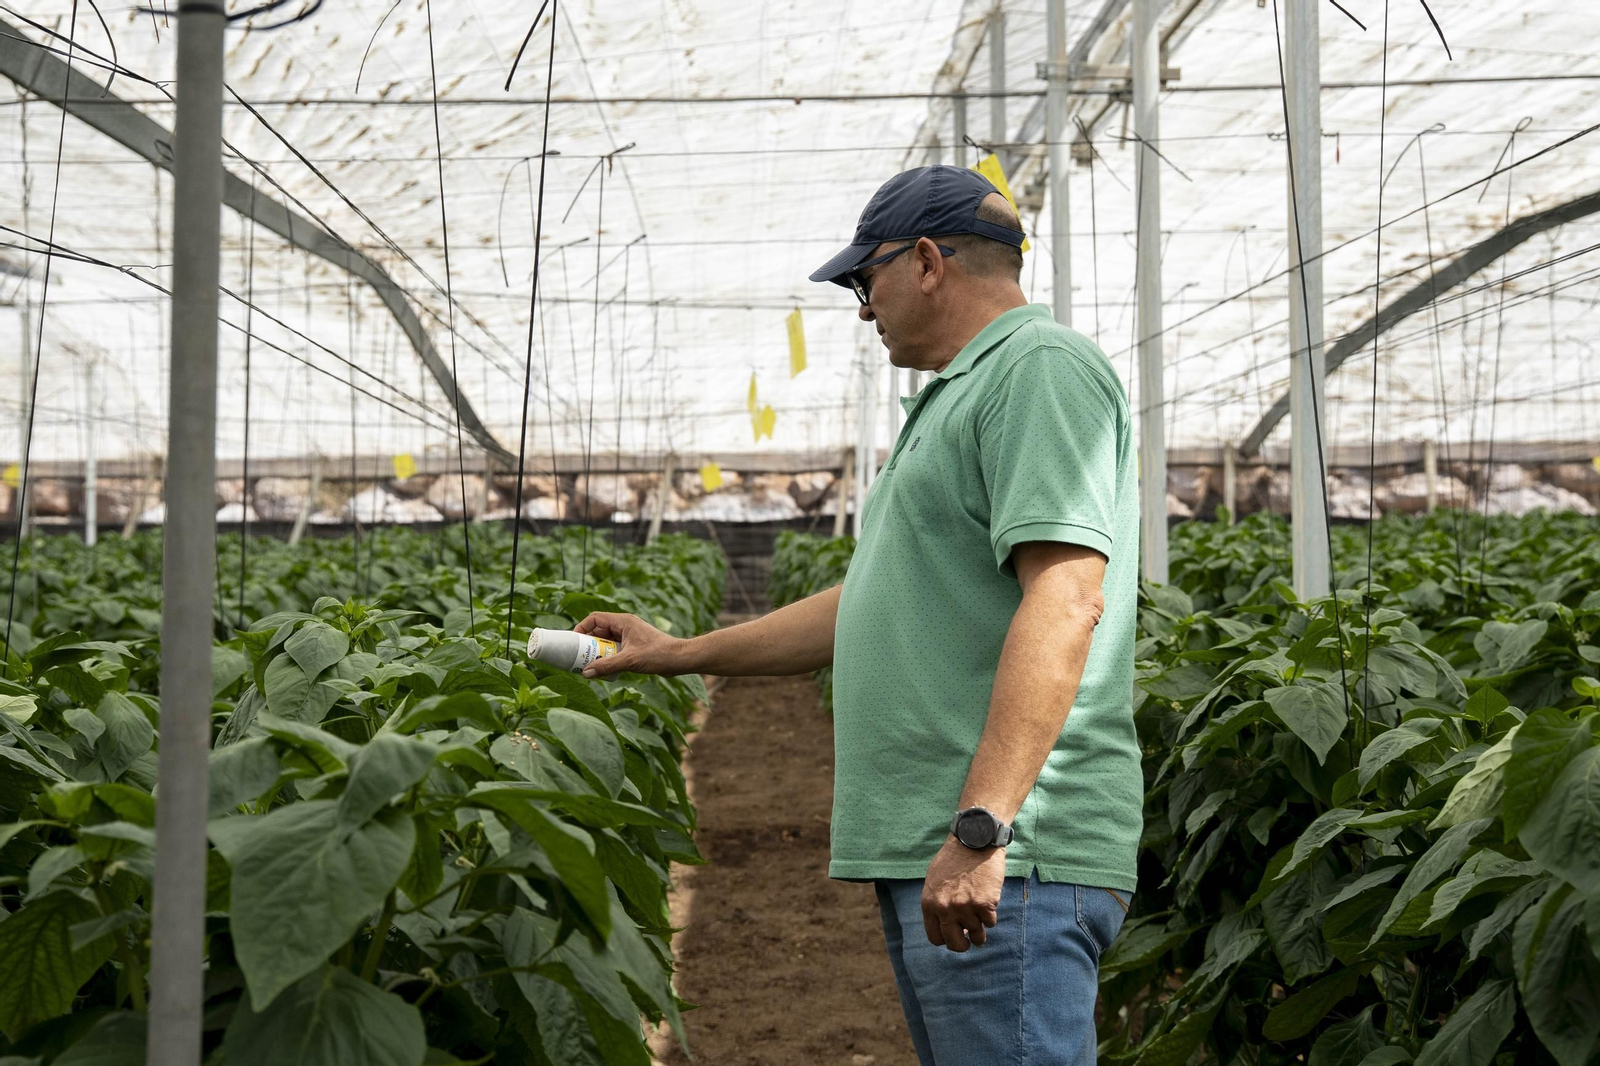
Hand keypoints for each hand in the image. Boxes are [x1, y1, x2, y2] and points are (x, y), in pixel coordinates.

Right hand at [572, 612, 685, 678]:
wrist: (680, 659)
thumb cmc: (659, 654)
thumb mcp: (630, 661)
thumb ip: (607, 666)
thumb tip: (585, 673)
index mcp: (623, 621)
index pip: (594, 619)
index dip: (582, 628)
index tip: (573, 643)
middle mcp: (625, 626)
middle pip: (598, 630)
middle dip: (588, 644)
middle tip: (578, 657)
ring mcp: (629, 635)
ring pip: (606, 641)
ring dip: (598, 652)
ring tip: (590, 665)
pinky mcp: (634, 646)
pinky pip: (615, 649)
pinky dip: (608, 657)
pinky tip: (605, 669)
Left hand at [920, 836, 1005, 951]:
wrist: (974, 841)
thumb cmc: (953, 859)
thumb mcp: (934, 881)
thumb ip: (937, 903)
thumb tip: (946, 924)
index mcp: (929, 904)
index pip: (935, 938)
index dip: (946, 940)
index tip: (953, 935)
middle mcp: (946, 909)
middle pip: (955, 944)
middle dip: (963, 945)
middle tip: (969, 941)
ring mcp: (965, 908)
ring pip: (977, 935)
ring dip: (981, 930)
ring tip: (982, 920)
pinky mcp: (985, 904)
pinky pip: (991, 922)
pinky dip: (991, 916)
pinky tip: (989, 902)